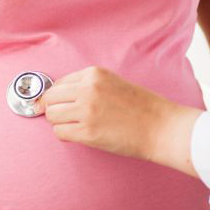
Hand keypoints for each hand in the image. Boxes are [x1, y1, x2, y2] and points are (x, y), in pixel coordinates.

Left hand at [41, 67, 201, 176]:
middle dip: (55, 109)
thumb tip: (61, 97)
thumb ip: (89, 86)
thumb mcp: (114, 83)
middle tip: (67, 117)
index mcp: (95, 74)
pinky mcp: (87, 132)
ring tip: (76, 126)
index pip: (59, 83)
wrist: (160, 127)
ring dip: (60, 123)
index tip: (61, 105)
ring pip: (51, 115)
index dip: (59, 96)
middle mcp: (87, 89)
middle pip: (50, 98)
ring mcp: (86, 110)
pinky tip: (81, 135)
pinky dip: (66, 135)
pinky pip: (59, 133)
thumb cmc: (142, 107)